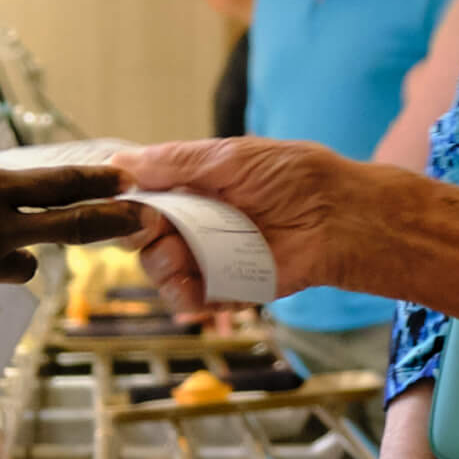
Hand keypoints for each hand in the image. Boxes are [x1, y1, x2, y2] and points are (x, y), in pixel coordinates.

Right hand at [114, 136, 368, 310]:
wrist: (338, 218)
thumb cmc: (292, 178)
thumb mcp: (229, 157)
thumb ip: (175, 162)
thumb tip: (119, 162)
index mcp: (194, 188)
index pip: (143, 198)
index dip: (129, 202)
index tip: (127, 201)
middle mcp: (197, 223)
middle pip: (143, 236)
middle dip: (141, 233)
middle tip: (158, 227)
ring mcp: (210, 258)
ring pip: (159, 269)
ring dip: (161, 265)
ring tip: (181, 256)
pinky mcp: (226, 289)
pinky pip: (189, 301)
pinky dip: (184, 298)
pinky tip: (192, 287)